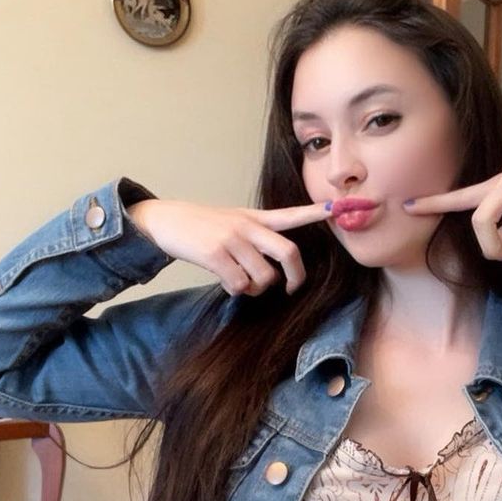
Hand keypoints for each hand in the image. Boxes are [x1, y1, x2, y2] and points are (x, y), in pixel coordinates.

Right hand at [127, 199, 331, 295]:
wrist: (164, 220)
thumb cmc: (202, 226)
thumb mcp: (233, 221)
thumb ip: (257, 236)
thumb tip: (276, 270)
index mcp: (254, 217)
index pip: (290, 215)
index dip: (314, 214)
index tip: (337, 210)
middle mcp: (247, 226)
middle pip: (289, 253)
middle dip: (295, 277)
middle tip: (290, 288)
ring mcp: (232, 240)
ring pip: (264, 277)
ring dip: (256, 288)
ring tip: (241, 281)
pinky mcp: (216, 255)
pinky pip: (240, 285)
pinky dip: (235, 290)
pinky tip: (226, 282)